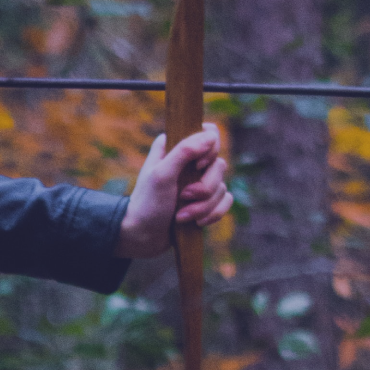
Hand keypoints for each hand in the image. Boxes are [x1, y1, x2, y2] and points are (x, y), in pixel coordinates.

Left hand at [116, 123, 233, 257]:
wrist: (144, 236)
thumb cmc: (148, 203)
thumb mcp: (162, 175)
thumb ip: (184, 152)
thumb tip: (211, 136)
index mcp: (174, 147)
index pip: (208, 133)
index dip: (209, 150)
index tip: (198, 166)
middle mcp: (189, 161)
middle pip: (219, 164)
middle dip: (205, 187)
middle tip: (183, 197)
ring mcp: (199, 181)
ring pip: (222, 186)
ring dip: (203, 206)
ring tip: (181, 216)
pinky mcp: (206, 200)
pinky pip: (226, 201)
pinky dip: (213, 214)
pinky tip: (196, 223)